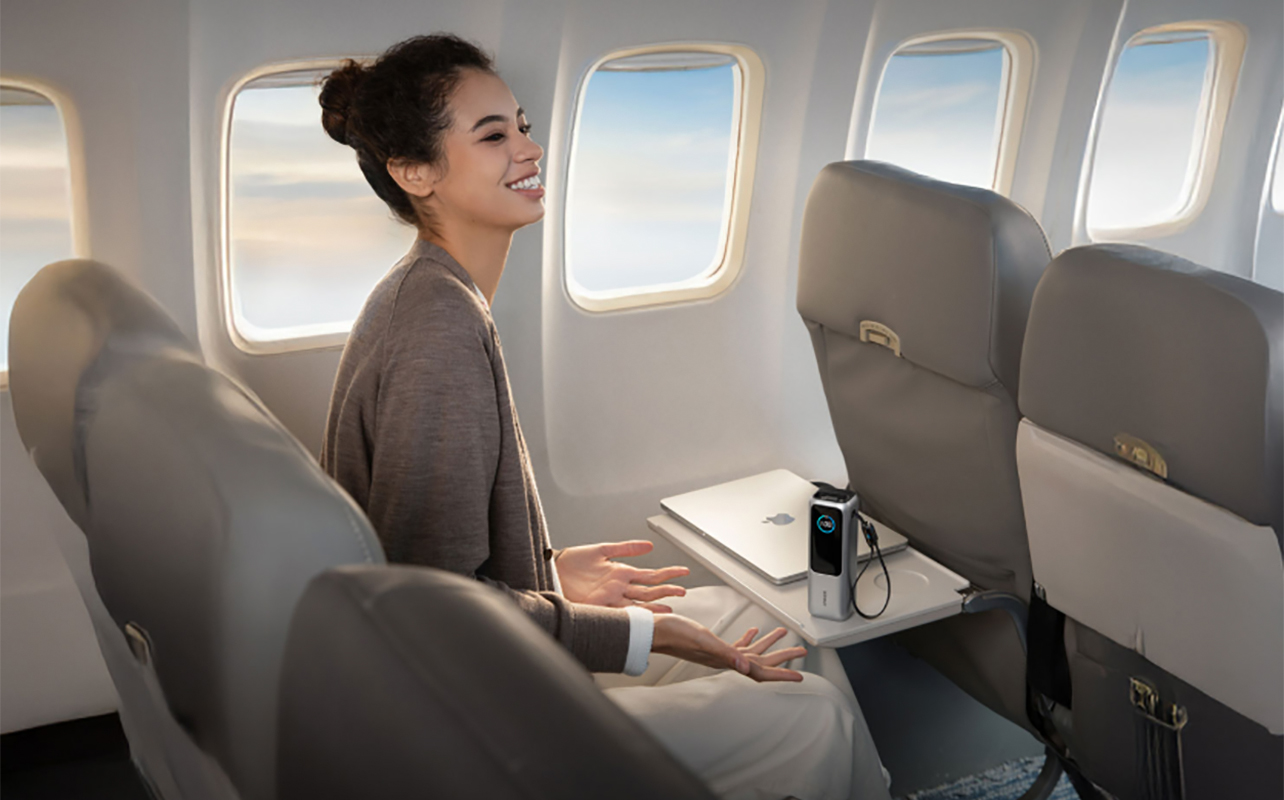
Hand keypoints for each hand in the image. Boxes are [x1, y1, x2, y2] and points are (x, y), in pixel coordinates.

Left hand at [555, 540, 689, 612]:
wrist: (552, 570)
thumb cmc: (572, 562)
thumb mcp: (602, 550)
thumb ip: (626, 548)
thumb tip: (649, 546)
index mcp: (620, 574)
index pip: (650, 576)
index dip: (667, 576)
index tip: (682, 575)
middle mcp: (618, 588)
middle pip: (648, 591)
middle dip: (666, 591)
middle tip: (683, 592)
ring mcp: (609, 598)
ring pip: (638, 603)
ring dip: (654, 606)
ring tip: (670, 608)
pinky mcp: (597, 607)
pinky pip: (618, 612)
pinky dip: (631, 615)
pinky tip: (642, 617)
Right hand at [652, 614, 806, 682]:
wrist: (656, 631)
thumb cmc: (675, 635)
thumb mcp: (704, 640)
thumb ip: (726, 653)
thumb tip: (746, 665)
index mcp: (727, 660)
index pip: (759, 671)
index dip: (781, 673)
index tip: (799, 675)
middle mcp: (726, 659)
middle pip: (761, 662)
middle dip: (782, 657)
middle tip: (800, 652)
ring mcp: (720, 653)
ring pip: (751, 652)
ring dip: (768, 644)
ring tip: (783, 636)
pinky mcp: (713, 644)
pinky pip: (737, 644)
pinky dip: (748, 638)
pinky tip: (752, 632)